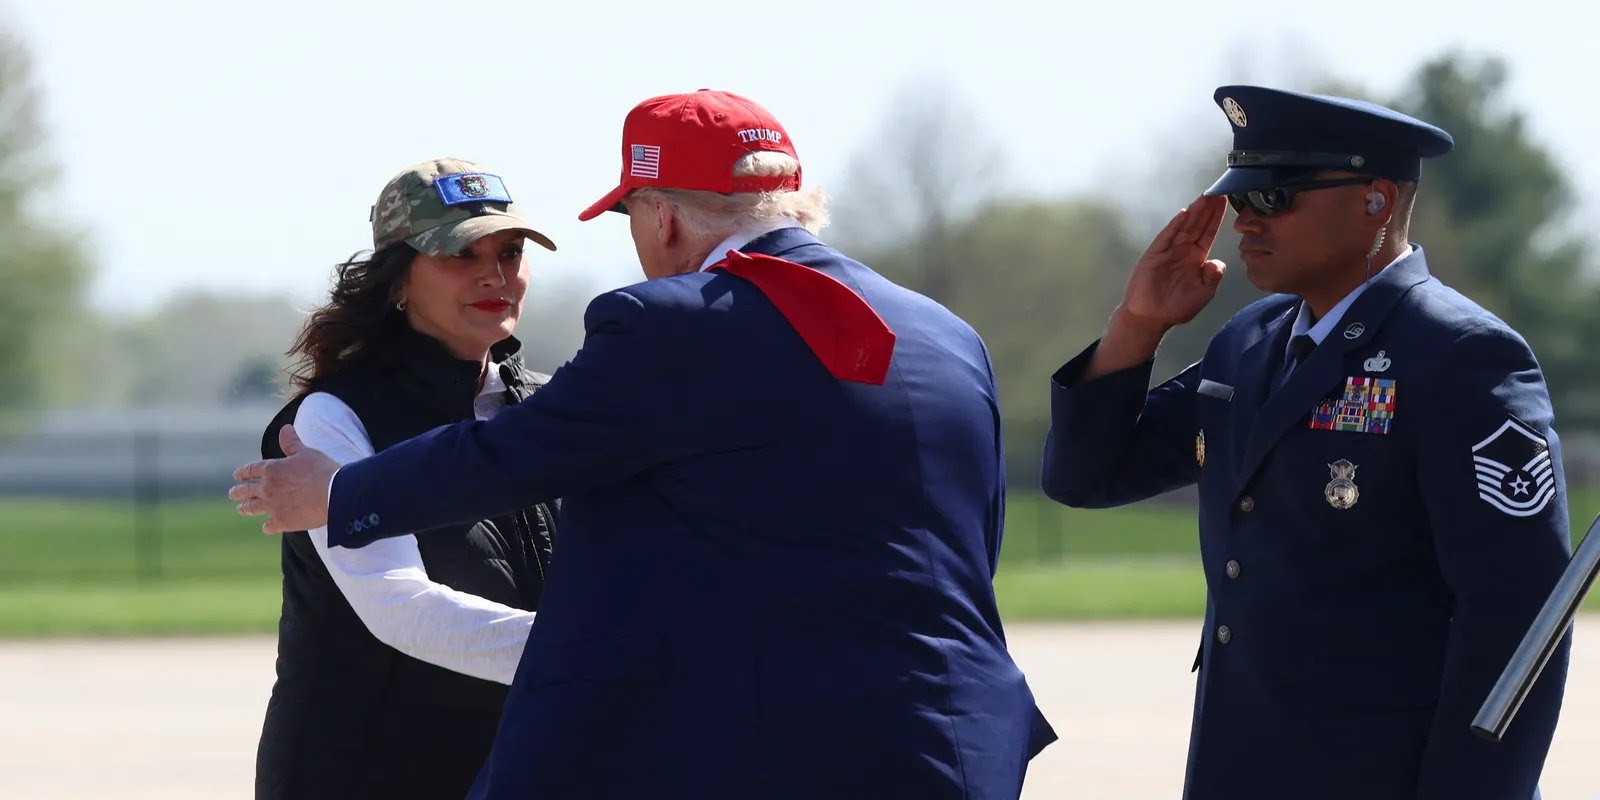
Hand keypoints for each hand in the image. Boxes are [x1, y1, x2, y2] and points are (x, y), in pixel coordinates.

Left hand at [228, 425, 337, 534]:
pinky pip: (269, 526)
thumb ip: (292, 443)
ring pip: (253, 508)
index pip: (251, 470)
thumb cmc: (320, 470)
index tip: (236, 475)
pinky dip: (267, 526)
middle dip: (238, 492)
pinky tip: (267, 527)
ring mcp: (273, 506)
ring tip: (240, 509)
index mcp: (272, 470)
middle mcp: (267, 488)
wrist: (332, 494)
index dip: (243, 472)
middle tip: (232, 494)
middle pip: (246, 490)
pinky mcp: (282, 522)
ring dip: (245, 508)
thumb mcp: (306, 452)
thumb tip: (285, 428)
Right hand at [1118, 195, 1228, 328]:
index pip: (1208, 232)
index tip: (1225, 201)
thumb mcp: (1204, 293)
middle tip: (1218, 190)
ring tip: (1205, 197)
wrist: (1151, 317)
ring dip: (1194, 212)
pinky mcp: (1154, 255)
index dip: (1216, 217)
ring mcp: (1168, 251)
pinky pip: (1167, 237)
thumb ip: (1213, 276)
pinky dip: (1175, 226)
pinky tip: (1184, 214)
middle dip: (1207, 208)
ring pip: (1184, 227)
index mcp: (1196, 258)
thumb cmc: (1177, 307)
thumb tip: (1217, 261)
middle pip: (1197, 224)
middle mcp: (1183, 250)